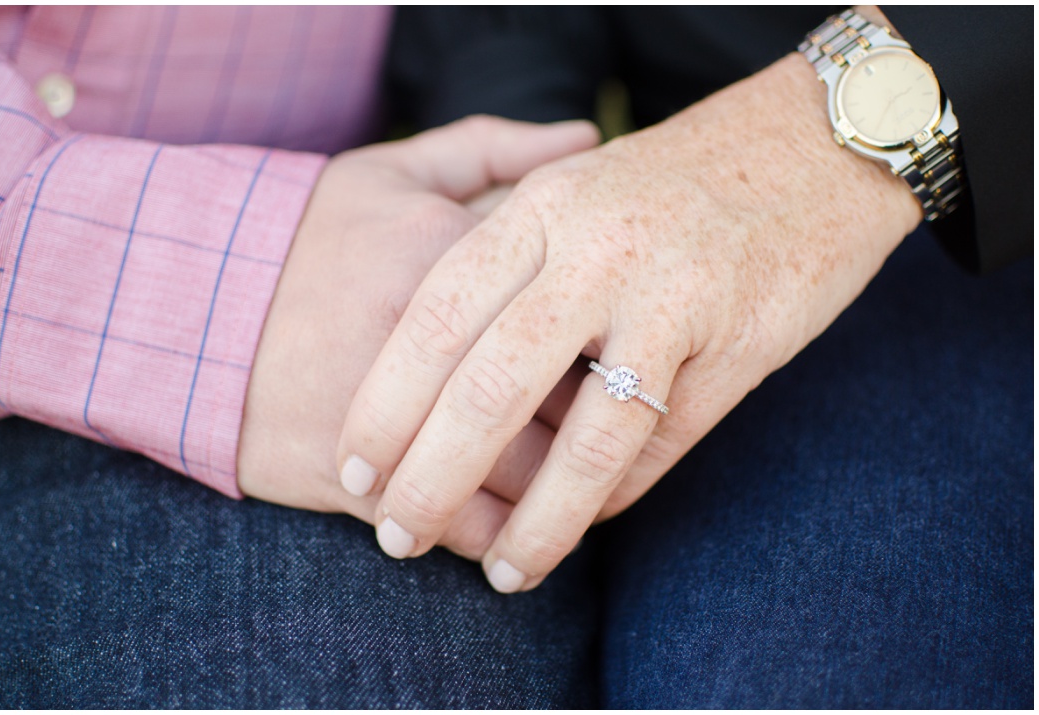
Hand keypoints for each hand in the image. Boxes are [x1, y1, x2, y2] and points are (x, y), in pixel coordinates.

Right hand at [236, 116, 598, 559]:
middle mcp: (445, 348)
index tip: (624, 355)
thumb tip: (585, 137)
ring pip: (528, 480)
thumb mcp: (393, 174)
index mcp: (464, 265)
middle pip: (569, 404)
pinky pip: (461, 527)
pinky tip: (510, 531)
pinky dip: (499, 538)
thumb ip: (494, 151)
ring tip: (574, 495)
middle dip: (605, 425)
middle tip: (617, 433)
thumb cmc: (301, 235)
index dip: (617, 344)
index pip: (581, 316)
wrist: (184, 305)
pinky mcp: (362, 481)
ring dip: (564, 497)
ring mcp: (404, 420)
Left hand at [337, 54, 921, 589]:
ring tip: (500, 576)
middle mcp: (594, 251)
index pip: (435, 316)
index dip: (385, 401)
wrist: (814, 145)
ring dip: (534, 521)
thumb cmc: (675, 178)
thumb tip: (444, 366)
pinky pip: (658, 445)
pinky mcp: (734, 343)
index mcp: (539, 210)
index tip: (354, 465)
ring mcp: (668, 296)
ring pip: (582, 437)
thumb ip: (507, 253)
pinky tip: (578, 528)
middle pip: (487, 386)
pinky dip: (611, 498)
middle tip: (397, 534)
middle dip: (431, 477)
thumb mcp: (573, 184)